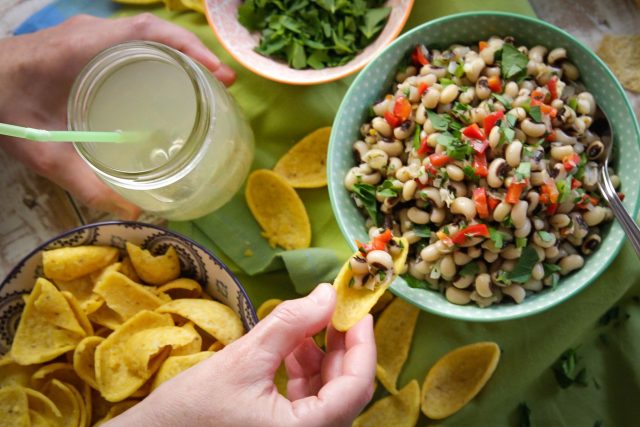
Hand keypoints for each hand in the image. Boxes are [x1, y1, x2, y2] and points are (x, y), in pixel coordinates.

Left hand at [0, 14, 234, 218]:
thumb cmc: (3, 106)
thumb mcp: (42, 150)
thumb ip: (85, 183)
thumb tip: (135, 212)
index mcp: (84, 48)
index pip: (148, 32)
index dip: (189, 48)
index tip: (218, 75)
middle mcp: (90, 34)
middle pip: (155, 31)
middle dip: (195, 54)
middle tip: (222, 85)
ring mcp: (88, 36)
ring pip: (145, 35)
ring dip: (179, 53)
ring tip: (205, 84)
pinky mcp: (85, 44)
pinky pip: (132, 43)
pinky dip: (159, 57)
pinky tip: (168, 84)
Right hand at [110, 284, 375, 426]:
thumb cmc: (190, 412)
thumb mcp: (244, 360)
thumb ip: (290, 324)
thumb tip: (327, 294)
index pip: (357, 387)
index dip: (363, 343)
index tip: (357, 309)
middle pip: (346, 388)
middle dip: (341, 344)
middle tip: (333, 306)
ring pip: (329, 393)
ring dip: (322, 354)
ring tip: (303, 323)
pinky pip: (309, 400)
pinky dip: (305, 370)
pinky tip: (290, 346)